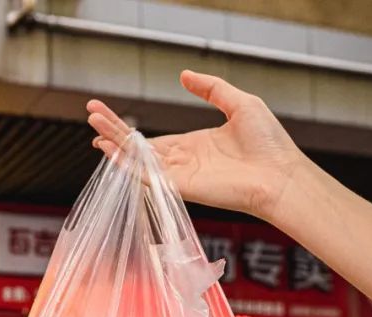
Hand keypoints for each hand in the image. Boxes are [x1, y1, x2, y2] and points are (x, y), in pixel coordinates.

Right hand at [87, 70, 306, 220]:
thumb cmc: (268, 144)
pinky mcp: (179, 186)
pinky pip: (147, 175)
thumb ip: (211, 89)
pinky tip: (109, 152)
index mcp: (192, 145)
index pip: (150, 138)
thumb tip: (184, 75)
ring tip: (93, 129)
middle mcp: (181, 161)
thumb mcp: (240, 103)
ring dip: (114, 143)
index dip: (126, 127)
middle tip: (91, 113)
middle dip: (113, 129)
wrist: (280, 174)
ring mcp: (178, 175)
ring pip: (137, 159)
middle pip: (137, 146)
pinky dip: (126, 165)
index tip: (105, 114)